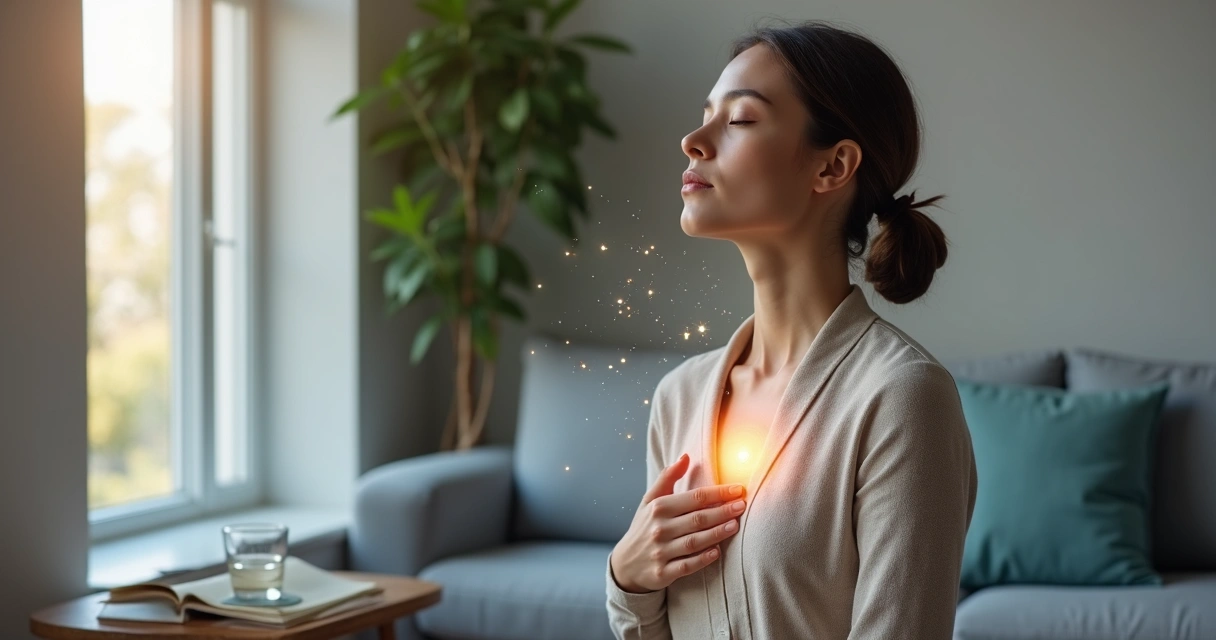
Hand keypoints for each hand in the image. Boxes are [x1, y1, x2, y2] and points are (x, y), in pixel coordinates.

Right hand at [610, 452, 747, 593]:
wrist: (625, 564)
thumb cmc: (644, 527)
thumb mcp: (650, 500)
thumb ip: (667, 478)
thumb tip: (685, 456)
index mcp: (659, 508)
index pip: (694, 497)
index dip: (718, 493)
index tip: (738, 489)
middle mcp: (659, 528)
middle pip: (698, 518)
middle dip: (722, 511)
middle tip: (742, 505)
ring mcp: (661, 551)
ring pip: (695, 541)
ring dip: (717, 533)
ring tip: (735, 525)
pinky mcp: (662, 573)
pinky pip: (687, 565)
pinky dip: (703, 559)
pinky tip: (717, 552)